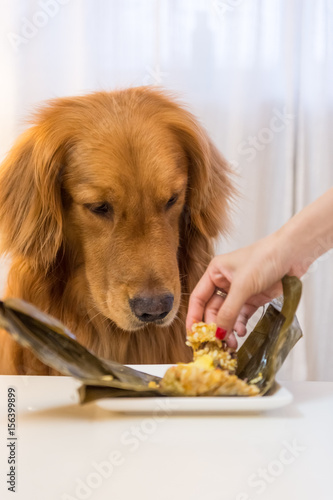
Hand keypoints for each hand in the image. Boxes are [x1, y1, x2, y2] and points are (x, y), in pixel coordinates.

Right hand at [186, 233, 291, 347]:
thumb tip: (217, 334)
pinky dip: (240, 325)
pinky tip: (241, 332)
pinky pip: (241, 316)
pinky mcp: (254, 298)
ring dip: (228, 329)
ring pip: (228, 315)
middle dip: (215, 327)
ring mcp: (240, 291)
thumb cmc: (265, 258)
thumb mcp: (243, 286)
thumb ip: (228, 311)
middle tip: (217, 344)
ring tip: (232, 343)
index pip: (198, 298)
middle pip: (213, 310)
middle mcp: (225, 282)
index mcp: (215, 272)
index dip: (194, 317)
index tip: (193, 335)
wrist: (293, 254)